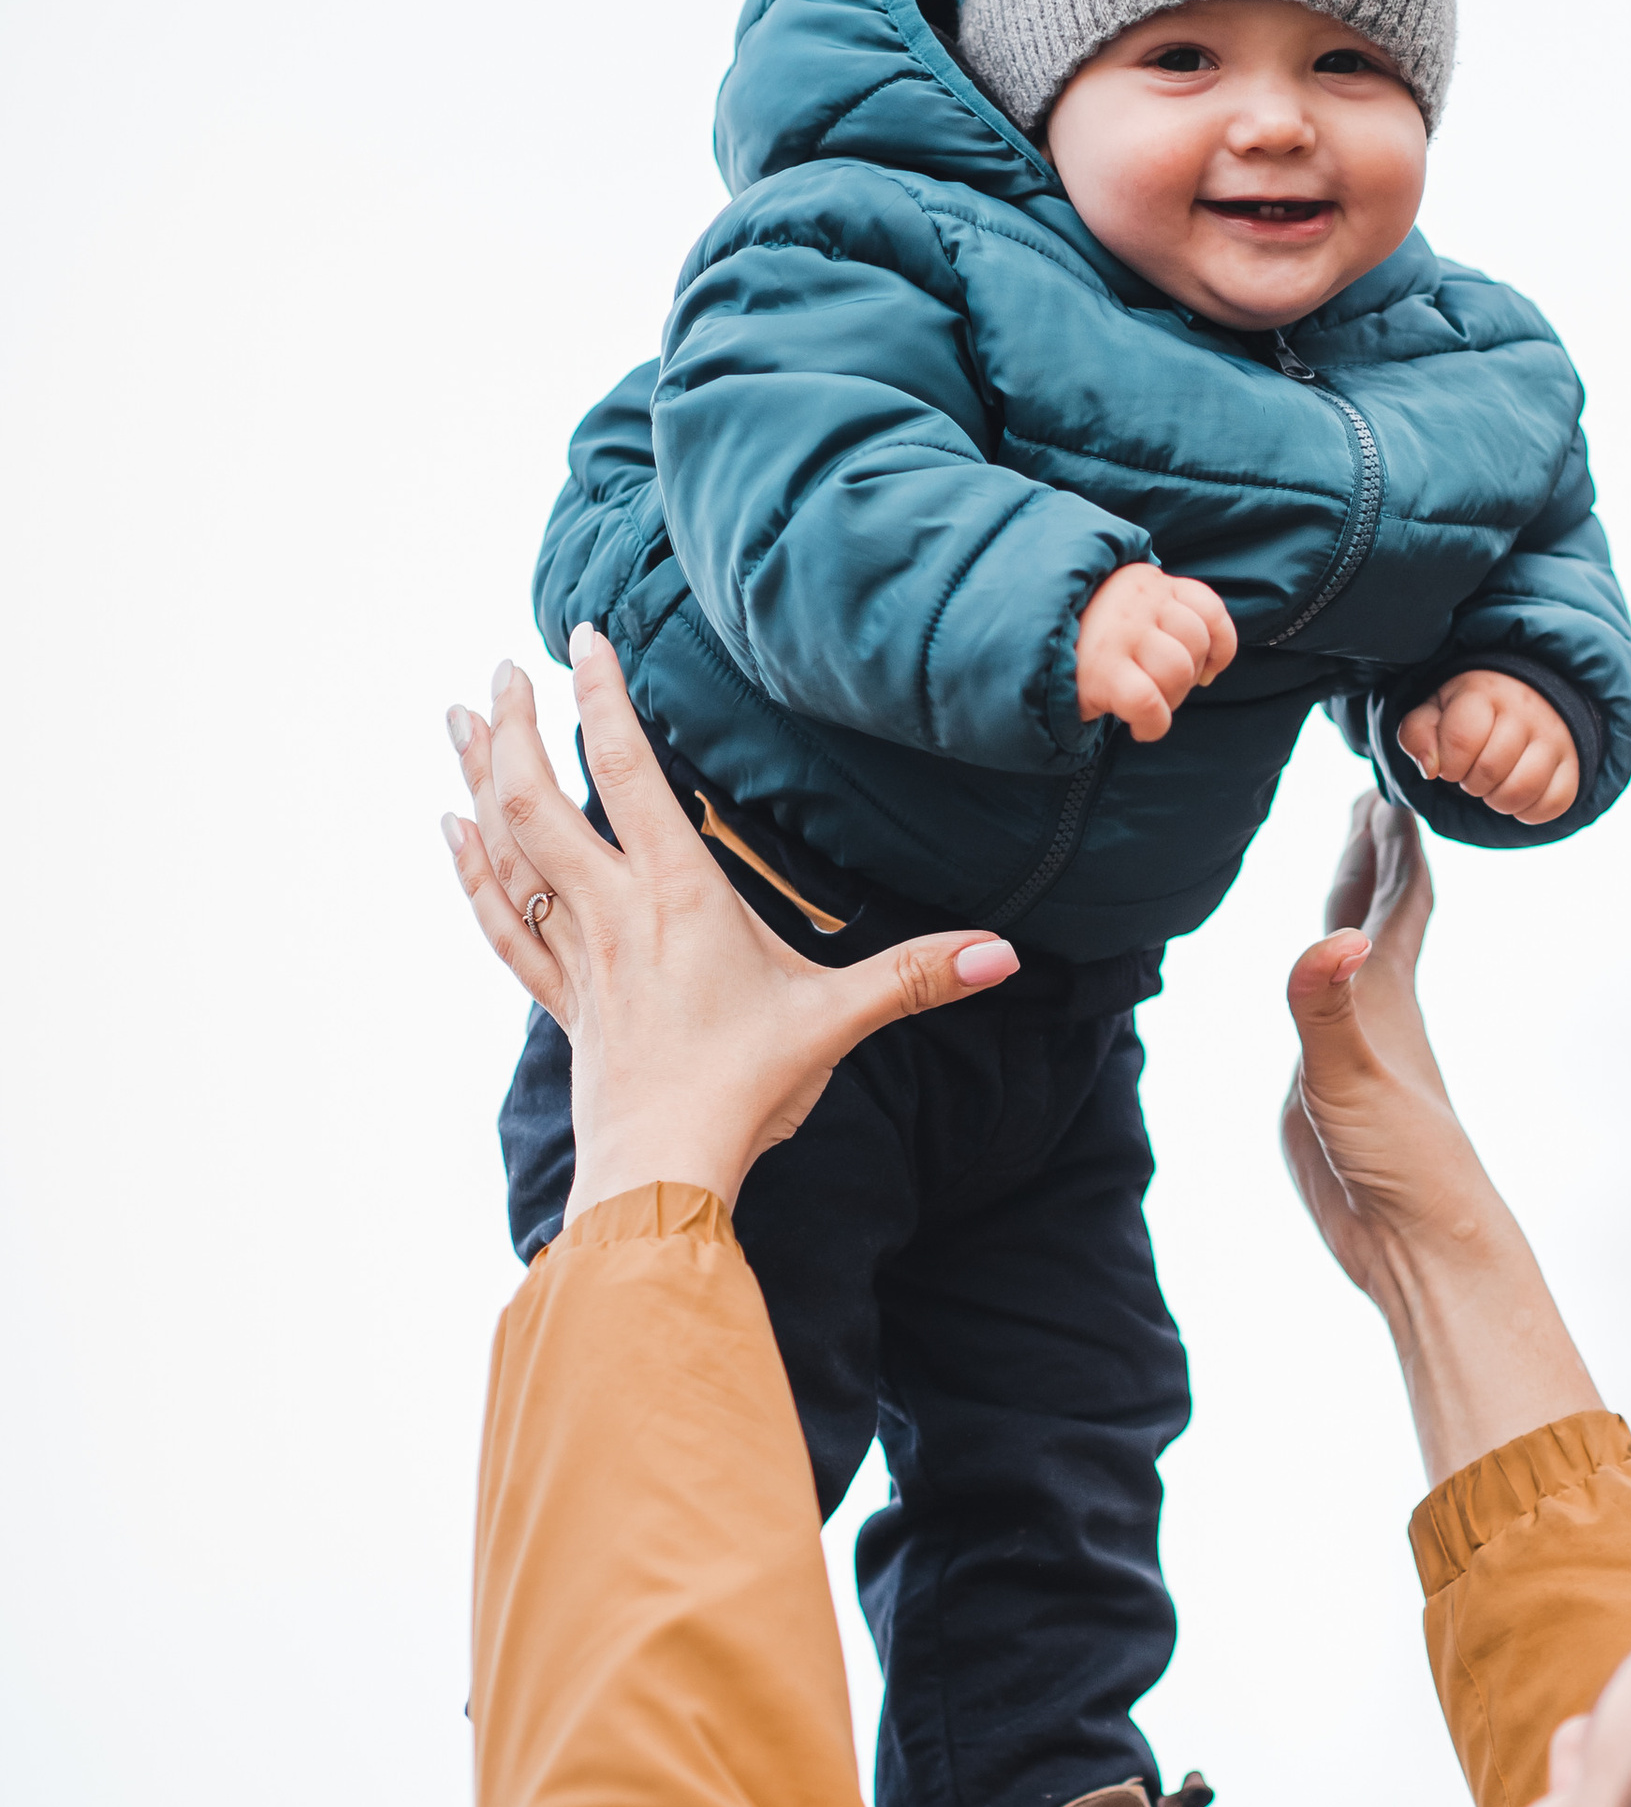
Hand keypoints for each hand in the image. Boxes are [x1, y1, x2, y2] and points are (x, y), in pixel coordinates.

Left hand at [444, 628, 1016, 1221]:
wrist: (664, 1170)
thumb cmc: (746, 1090)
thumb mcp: (836, 1020)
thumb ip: (915, 977)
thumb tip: (1002, 954)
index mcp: (676, 896)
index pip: (630, 773)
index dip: (600, 699)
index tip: (582, 636)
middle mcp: (612, 912)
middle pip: (537, 801)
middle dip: (515, 728)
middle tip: (499, 668)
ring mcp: (577, 955)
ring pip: (509, 851)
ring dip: (477, 781)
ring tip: (456, 722)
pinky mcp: (563, 999)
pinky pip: (504, 921)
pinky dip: (474, 872)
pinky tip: (453, 836)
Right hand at [1075, 562, 1237, 740]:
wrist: (1017, 645)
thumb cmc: (1080, 637)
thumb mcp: (1123, 608)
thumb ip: (1162, 617)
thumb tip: (1210, 667)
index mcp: (1147, 581)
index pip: (1208, 607)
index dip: (1219, 646)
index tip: (1208, 670)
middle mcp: (1137, 600)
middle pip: (1196, 643)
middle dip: (1188, 678)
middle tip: (1159, 691)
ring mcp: (1120, 633)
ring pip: (1178, 671)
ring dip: (1171, 700)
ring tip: (1146, 706)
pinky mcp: (1102, 670)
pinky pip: (1151, 703)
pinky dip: (1154, 725)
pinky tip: (1141, 729)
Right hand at [1281, 797, 1599, 1482]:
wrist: (1417, 1246)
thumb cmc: (1404, 1165)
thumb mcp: (1351, 1080)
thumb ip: (1328, 1008)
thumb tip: (1334, 935)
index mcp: (1388, 997)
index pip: (1395, 897)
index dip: (1393, 839)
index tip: (1388, 778)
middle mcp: (1379, 1012)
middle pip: (1380, 913)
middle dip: (1375, 853)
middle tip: (1370, 795)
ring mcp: (1358, 1049)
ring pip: (1357, 958)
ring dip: (1355, 906)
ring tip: (1353, 864)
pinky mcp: (1332, 1090)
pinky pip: (1328, 1008)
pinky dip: (1325, 974)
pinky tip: (1322, 978)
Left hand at [1395, 669, 1578, 823]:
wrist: (1526, 695)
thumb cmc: (1470, 711)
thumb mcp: (1435, 712)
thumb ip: (1417, 734)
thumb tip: (1430, 768)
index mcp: (1485, 693)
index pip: (1462, 739)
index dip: (1449, 765)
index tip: (1451, 762)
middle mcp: (1525, 711)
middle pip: (1490, 770)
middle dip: (1471, 783)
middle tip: (1473, 773)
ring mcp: (1554, 737)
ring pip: (1521, 791)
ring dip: (1498, 801)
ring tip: (1493, 786)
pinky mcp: (1574, 764)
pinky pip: (1552, 805)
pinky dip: (1529, 811)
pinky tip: (1518, 794)